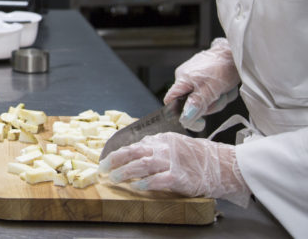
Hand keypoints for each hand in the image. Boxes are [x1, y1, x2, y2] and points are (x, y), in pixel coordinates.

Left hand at [99, 132, 249, 205]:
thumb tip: (138, 147)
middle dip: (115, 159)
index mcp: (162, 139)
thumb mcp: (176, 144)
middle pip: (133, 151)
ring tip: (114, 178)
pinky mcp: (180, 177)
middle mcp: (165, 148)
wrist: (224, 165)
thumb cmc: (200, 157)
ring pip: (142, 165)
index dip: (118, 152)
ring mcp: (172, 162)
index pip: (135, 144)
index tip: (107, 159)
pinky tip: (138, 187)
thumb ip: (158, 145)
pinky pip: (159, 180)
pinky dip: (147, 184)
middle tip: (103, 167)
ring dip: (125, 172)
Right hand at [163, 38, 240, 130]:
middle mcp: (184, 77)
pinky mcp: (201, 76)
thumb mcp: (212, 89)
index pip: (169, 100)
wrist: (233, 54)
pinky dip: (216, 94)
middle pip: (189, 103)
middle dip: (206, 106)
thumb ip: (197, 103)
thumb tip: (185, 117)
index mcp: (182, 79)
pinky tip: (223, 88)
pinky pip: (206, 92)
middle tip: (218, 99)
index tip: (193, 119)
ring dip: (215, 100)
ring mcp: (193, 76)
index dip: (178, 112)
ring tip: (223, 92)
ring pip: (200, 99)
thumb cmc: (223, 67)